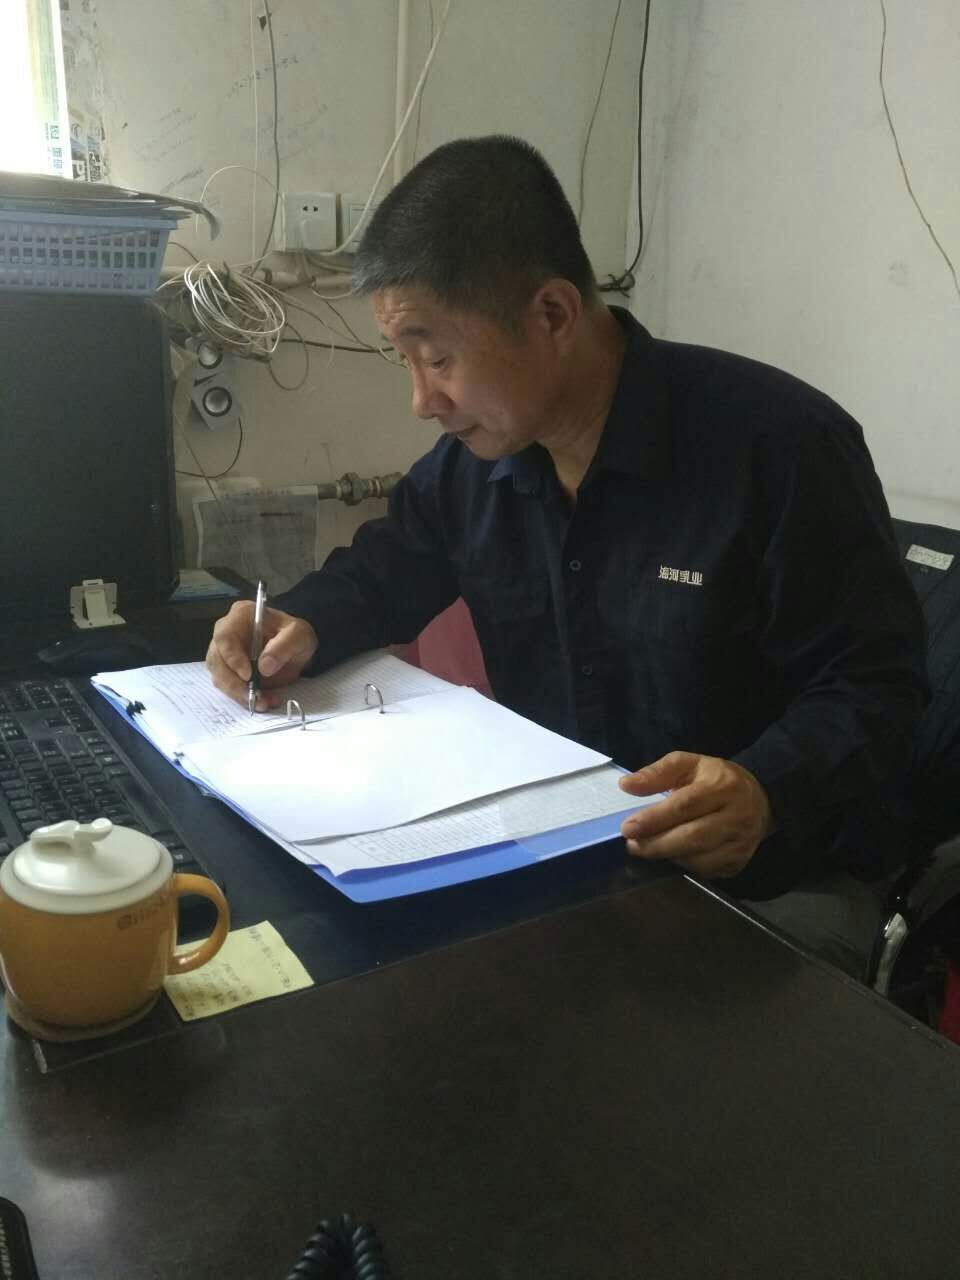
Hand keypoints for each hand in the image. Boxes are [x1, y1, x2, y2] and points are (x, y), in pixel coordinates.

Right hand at [206, 600, 318, 709]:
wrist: (297, 649)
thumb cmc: (294, 635)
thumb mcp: (298, 636)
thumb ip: (283, 647)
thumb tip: (264, 667)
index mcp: (241, 616)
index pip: (225, 636)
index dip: (232, 657)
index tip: (248, 675)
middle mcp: (227, 633)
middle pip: (216, 660)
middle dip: (234, 683)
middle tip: (254, 697)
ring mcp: (224, 653)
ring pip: (219, 677)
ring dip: (238, 694)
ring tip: (263, 703)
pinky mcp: (228, 671)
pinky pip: (228, 687)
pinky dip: (243, 698)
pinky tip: (263, 702)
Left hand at [618, 751, 772, 878]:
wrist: (759, 797)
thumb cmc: (715, 779)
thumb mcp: (688, 764)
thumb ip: (657, 773)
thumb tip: (626, 785)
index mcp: (723, 786)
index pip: (685, 805)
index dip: (654, 819)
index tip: (627, 828)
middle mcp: (737, 816)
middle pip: (693, 836)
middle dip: (657, 844)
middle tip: (632, 845)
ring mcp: (741, 842)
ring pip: (700, 858)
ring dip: (668, 857)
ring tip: (647, 850)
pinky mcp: (739, 861)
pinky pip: (707, 871)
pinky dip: (684, 866)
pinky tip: (671, 856)